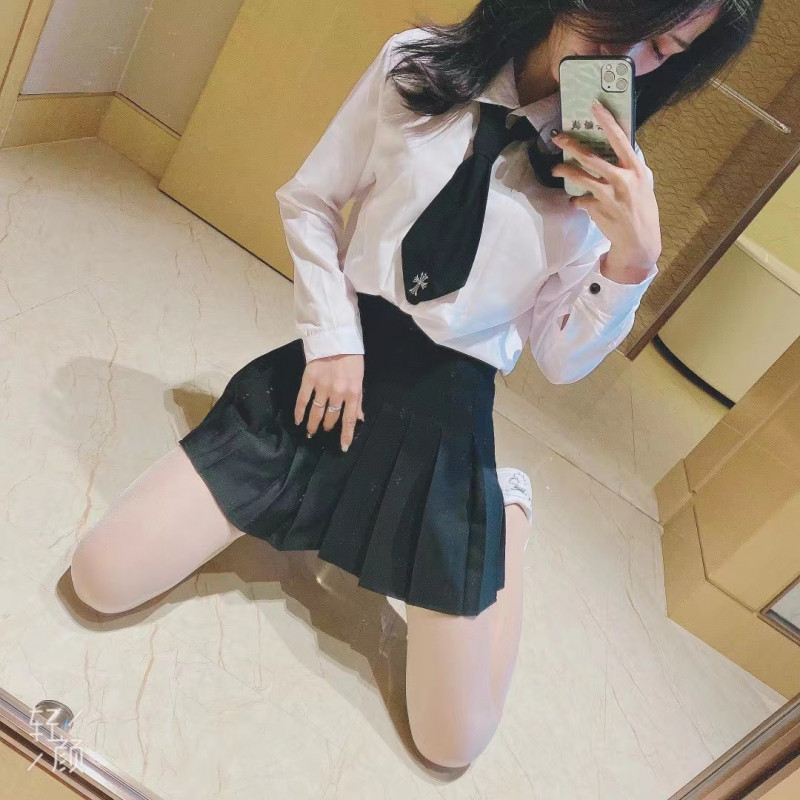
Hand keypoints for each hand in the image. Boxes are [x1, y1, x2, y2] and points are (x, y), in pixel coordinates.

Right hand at [295, 354, 364, 450]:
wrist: (336, 338)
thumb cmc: (351, 358)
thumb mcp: (359, 378)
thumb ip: (358, 399)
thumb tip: (359, 418)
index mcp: (353, 392)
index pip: (349, 419)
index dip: (346, 435)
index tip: (343, 447)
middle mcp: (338, 392)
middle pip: (331, 417)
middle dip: (327, 427)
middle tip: (323, 431)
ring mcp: (322, 386)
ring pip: (317, 412)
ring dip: (313, 424)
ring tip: (311, 432)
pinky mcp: (309, 379)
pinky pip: (303, 400)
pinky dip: (299, 411)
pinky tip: (298, 420)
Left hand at [550, 100, 661, 268]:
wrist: (639, 240)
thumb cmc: (642, 208)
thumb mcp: (644, 183)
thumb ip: (630, 166)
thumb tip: (619, 147)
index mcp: (636, 169)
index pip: (620, 139)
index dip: (606, 121)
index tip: (594, 106)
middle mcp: (622, 179)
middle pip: (591, 157)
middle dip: (572, 145)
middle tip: (558, 137)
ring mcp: (608, 195)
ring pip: (580, 177)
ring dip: (565, 171)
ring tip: (557, 169)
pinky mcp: (596, 209)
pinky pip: (579, 199)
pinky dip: (576, 200)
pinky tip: (577, 201)